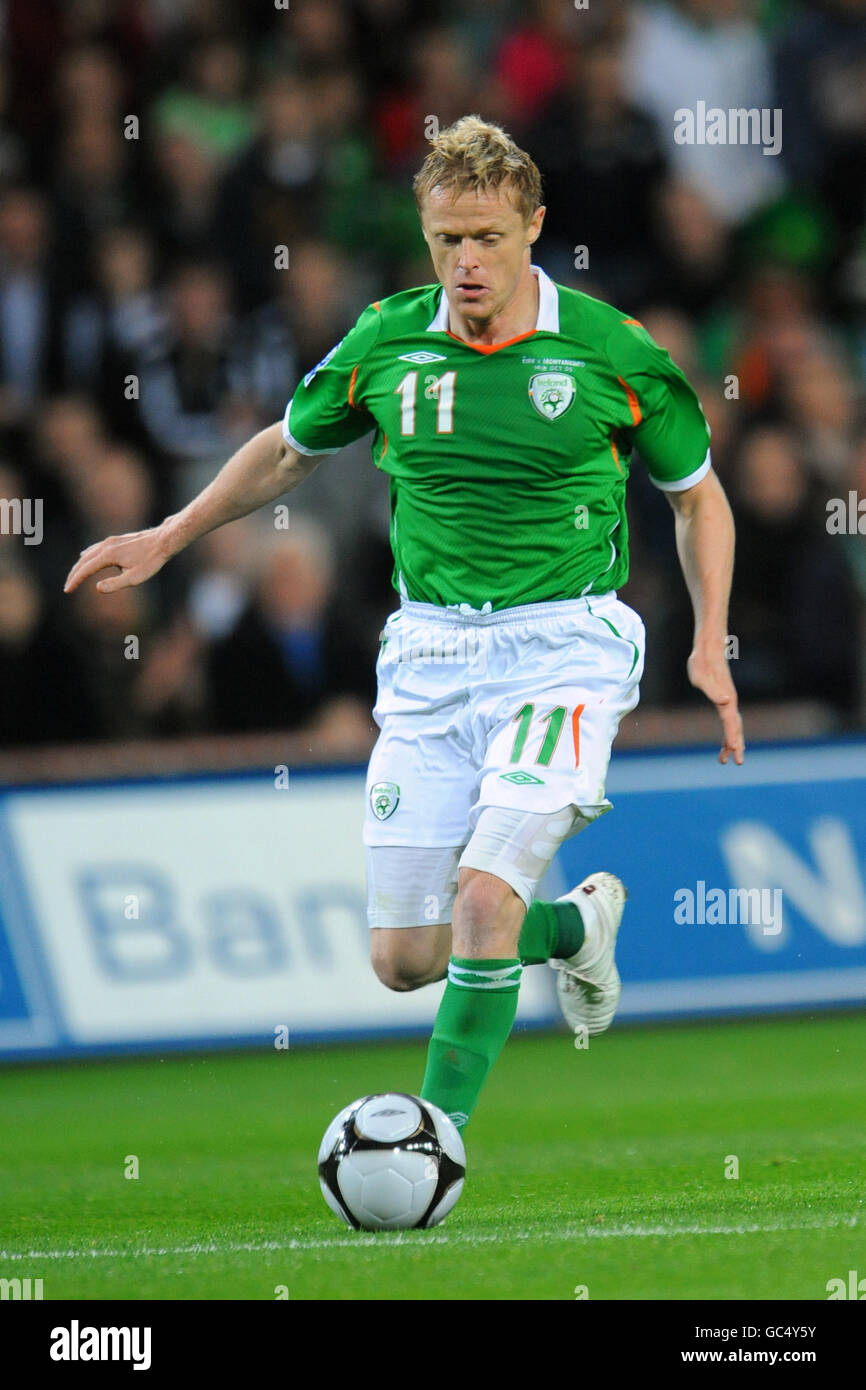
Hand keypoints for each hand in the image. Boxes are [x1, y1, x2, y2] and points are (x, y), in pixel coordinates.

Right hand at [63, 525, 172, 594]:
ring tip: (74, 575)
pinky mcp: (116, 540)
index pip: (85, 570)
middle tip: (68, 586)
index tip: (67, 590)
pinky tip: (86, 556)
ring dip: (80, 565)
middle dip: (74, 574)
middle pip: (83, 561)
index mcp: (108, 555)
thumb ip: (115, 584)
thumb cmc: (151, 561)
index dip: (75, 581)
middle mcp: (106, 546)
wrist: (163, 541)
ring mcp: (110, 541)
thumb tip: (97, 588)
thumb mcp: (135, 578)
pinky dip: (87, 555)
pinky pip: (96, 548)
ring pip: (89, 553)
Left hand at [687, 639, 744, 765]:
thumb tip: (727, 702)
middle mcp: (730, 700)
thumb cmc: (701, 662)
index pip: (731, 723)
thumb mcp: (700, 676)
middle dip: (736, 745)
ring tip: (725, 758)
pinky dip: (729, 732)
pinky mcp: (724, 697)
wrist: (708, 647)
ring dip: (732, 741)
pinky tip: (725, 741)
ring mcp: (729, 699)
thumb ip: (713, 690)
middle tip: (736, 762)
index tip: (736, 752)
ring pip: (733, 725)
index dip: (733, 738)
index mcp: (726, 698)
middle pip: (735, 727)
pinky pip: (729, 719)